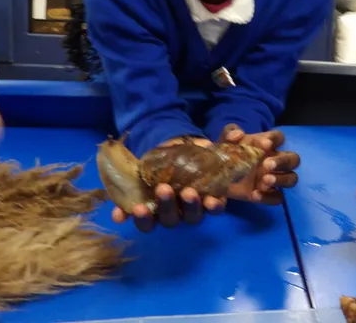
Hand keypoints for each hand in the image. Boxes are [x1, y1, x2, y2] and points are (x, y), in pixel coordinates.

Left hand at [111, 136, 226, 230]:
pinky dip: (124, 216)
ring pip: (161, 221)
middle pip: (187, 217)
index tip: (211, 201)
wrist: (166, 150)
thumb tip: (236, 134)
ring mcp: (163, 211)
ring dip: (153, 215)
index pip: (213, 208)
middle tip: (176, 191)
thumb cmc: (191, 153)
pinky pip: (134, 217)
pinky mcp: (144, 208)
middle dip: (182, 207)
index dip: (213, 207)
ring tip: (143, 206)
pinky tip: (118, 215)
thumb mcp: (206, 145)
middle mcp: (185, 210)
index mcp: (204, 197)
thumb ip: (223, 141)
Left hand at [219, 124, 299, 204]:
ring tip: (263, 182)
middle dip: (282, 162)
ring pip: (291, 178)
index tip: (265, 144)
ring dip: (281, 180)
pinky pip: (277, 197)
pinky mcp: (267, 194)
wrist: (217, 175)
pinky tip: (254, 195)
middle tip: (266, 165)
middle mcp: (275, 160)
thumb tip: (238, 134)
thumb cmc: (227, 153)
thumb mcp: (224, 140)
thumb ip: (229, 132)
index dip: (275, 140)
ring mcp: (273, 178)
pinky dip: (268, 197)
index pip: (279, 137)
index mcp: (267, 144)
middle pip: (293, 159)